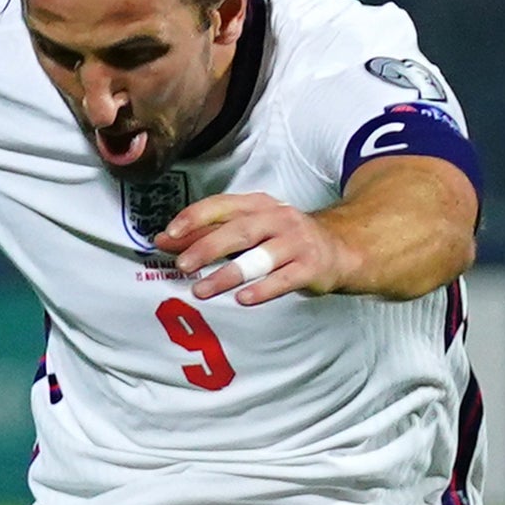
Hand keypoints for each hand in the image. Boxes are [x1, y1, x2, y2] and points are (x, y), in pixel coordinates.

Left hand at [165, 192, 352, 305]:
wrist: (340, 249)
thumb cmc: (284, 239)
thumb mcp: (250, 228)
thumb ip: (210, 233)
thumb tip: (165, 240)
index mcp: (258, 205)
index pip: (221, 206)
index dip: (194, 218)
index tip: (169, 234)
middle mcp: (277, 218)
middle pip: (238, 231)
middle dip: (207, 247)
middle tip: (181, 265)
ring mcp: (295, 242)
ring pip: (259, 257)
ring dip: (227, 274)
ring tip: (201, 290)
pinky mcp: (310, 267)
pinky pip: (283, 279)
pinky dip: (262, 290)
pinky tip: (242, 299)